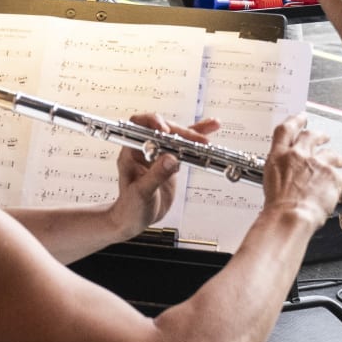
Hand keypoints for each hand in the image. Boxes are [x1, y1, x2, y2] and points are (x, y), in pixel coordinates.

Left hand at [113, 114, 211, 230]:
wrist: (135, 218)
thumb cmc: (131, 206)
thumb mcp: (141, 192)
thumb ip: (156, 175)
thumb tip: (171, 159)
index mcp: (131, 152)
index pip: (138, 126)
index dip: (152, 123)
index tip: (167, 131)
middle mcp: (145, 149)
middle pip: (164, 130)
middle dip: (181, 133)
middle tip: (196, 142)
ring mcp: (159, 154)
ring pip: (177, 136)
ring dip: (193, 133)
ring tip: (210, 132)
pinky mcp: (171, 162)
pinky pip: (185, 147)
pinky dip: (197, 140)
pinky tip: (210, 129)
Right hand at [257, 119, 341, 222]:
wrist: (290, 216)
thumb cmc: (279, 206)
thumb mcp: (270, 182)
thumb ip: (281, 171)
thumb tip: (287, 173)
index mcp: (279, 156)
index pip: (286, 130)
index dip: (295, 121)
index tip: (300, 118)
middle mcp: (298, 155)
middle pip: (311, 136)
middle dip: (319, 135)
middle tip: (324, 137)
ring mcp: (317, 164)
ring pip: (331, 154)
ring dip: (337, 157)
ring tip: (341, 161)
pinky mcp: (333, 176)